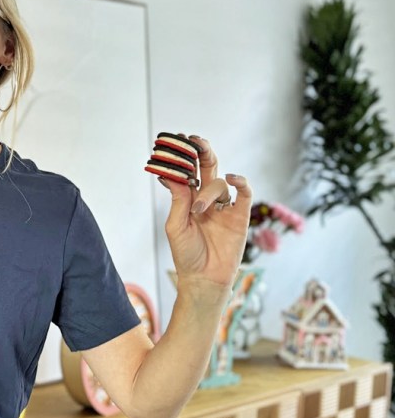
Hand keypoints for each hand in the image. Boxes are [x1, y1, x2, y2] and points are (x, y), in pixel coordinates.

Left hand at [159, 136, 252, 287]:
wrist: (204, 278)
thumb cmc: (186, 254)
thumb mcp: (176, 226)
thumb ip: (179, 200)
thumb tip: (174, 175)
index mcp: (189, 201)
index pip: (187, 172)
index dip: (183, 157)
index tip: (175, 141)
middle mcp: (207, 200)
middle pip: (207, 168)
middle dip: (201, 152)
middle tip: (194, 139)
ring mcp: (224, 207)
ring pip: (219, 183)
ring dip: (209, 191)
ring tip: (199, 208)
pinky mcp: (240, 216)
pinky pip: (244, 194)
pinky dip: (241, 182)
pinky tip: (232, 178)